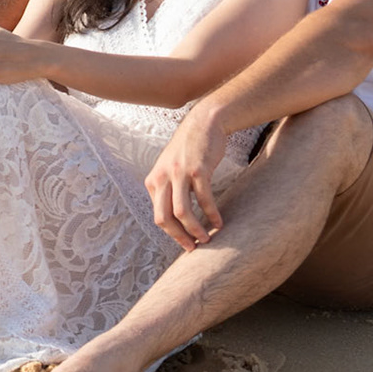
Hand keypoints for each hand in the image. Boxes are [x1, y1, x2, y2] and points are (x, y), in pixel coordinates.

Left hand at [145, 107, 227, 249]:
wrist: (203, 123)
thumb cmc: (189, 150)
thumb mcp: (170, 170)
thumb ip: (168, 191)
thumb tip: (176, 220)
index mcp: (153, 181)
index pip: (158, 216)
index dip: (172, 233)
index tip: (186, 242)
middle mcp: (162, 178)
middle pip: (163, 218)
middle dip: (179, 237)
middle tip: (193, 248)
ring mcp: (178, 174)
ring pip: (182, 212)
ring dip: (195, 230)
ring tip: (207, 238)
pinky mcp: (197, 170)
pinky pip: (203, 199)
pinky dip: (211, 214)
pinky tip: (219, 223)